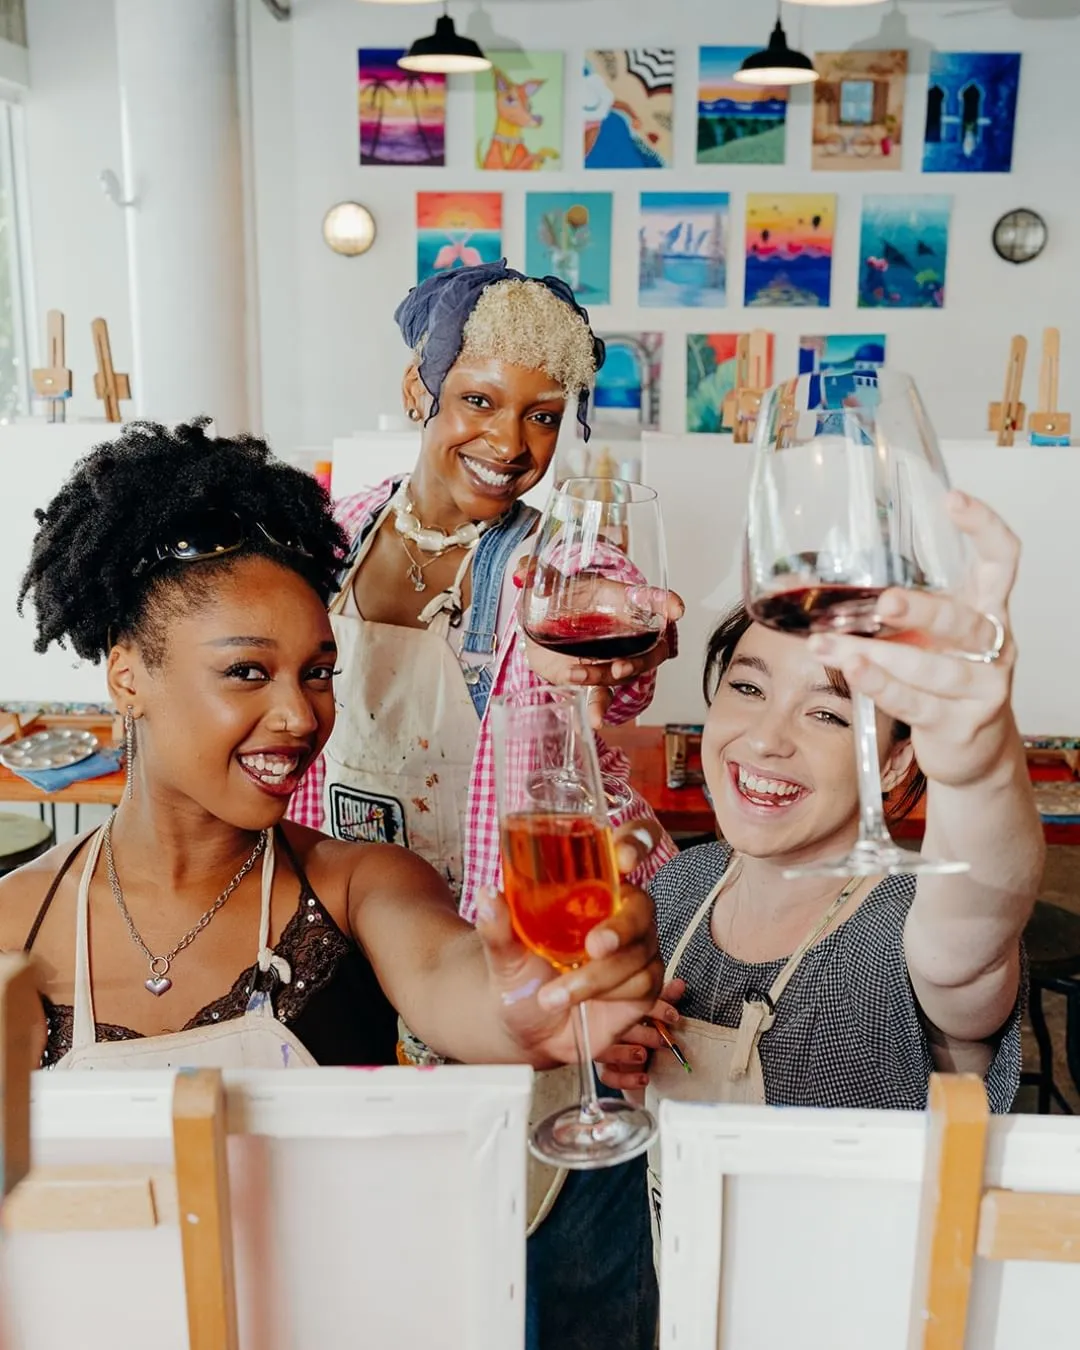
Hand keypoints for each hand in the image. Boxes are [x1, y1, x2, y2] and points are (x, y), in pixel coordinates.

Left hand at [474, 820, 663, 1064]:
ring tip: (553, 996)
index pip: (627, 847)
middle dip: (621, 927)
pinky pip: (643, 982)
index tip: (625, 856)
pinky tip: (579, 1003)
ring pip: (638, 952)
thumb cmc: (522, 973)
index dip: (636, 842)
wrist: (527, 1023)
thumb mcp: (503, 950)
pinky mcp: (644, 982)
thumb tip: (487, 896)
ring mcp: (636, 946)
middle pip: (642, 905)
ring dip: (597, 977)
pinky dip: (608, 994)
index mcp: (591, 886)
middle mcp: (620, 911)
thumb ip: (497, 925)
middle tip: (593, 947)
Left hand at [514, 555, 683, 711]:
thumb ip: (538, 575)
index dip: (665, 603)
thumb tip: (525, 573)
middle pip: (649, 647)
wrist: (542, 624)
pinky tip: (594, 721)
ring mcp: (613, 655)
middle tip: (620, 667)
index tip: (677, 609)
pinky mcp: (595, 676)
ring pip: (626, 672)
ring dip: (606, 678)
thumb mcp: (547, 583)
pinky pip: (603, 695)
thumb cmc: (559, 598)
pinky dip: (599, 708)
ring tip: (578, 676)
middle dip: (639, 661)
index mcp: (617, 600)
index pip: (649, 599)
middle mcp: (624, 629)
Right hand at [595, 978, 684, 1091]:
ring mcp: (605, 1048)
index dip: (654, 1008)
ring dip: (625, 1054)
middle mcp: (609, 1027)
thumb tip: (680, 984)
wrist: (628, 1049)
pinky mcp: (606, 1069)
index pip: (632, 1003)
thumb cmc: (638, 1024)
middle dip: (642, 1034)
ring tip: (643, 1055)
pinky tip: (643, 1078)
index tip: (673, 1016)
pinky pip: (608, 1076)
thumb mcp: (652, 1010)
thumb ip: (665, 998)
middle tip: (661, 1039)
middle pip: (617, 1029)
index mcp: (618, 1008)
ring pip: (605, 1051)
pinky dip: (625, 1079)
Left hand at [807, 492, 1019, 787]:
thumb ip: (894, 607)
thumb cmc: (941, 674)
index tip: (951, 500)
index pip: (1002, 558)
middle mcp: (994, 644)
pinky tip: (854, 672)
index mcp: (987, 608)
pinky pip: (917, 703)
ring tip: (829, 646)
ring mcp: (983, 687)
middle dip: (921, 610)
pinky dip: (881, 686)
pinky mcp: (962, 723)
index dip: (984, 527)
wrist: (971, 746)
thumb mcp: (927, 633)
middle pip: (963, 621)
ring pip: (932, 668)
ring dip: (877, 656)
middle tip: (883, 602)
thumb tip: (813, 579)